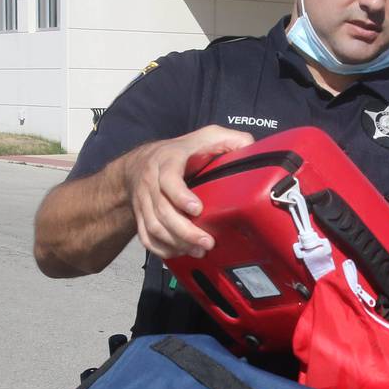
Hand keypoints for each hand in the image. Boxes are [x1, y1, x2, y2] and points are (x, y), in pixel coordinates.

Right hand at [120, 125, 253, 257]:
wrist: (138, 163)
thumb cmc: (179, 151)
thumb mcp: (204, 137)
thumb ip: (227, 139)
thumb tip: (251, 146)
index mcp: (167, 160)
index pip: (168, 179)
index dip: (181, 196)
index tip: (198, 210)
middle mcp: (151, 181)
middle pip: (162, 210)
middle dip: (185, 230)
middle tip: (207, 242)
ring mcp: (143, 201)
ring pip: (154, 227)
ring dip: (177, 242)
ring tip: (199, 250)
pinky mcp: (140, 216)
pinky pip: (147, 237)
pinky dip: (163, 249)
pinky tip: (181, 252)